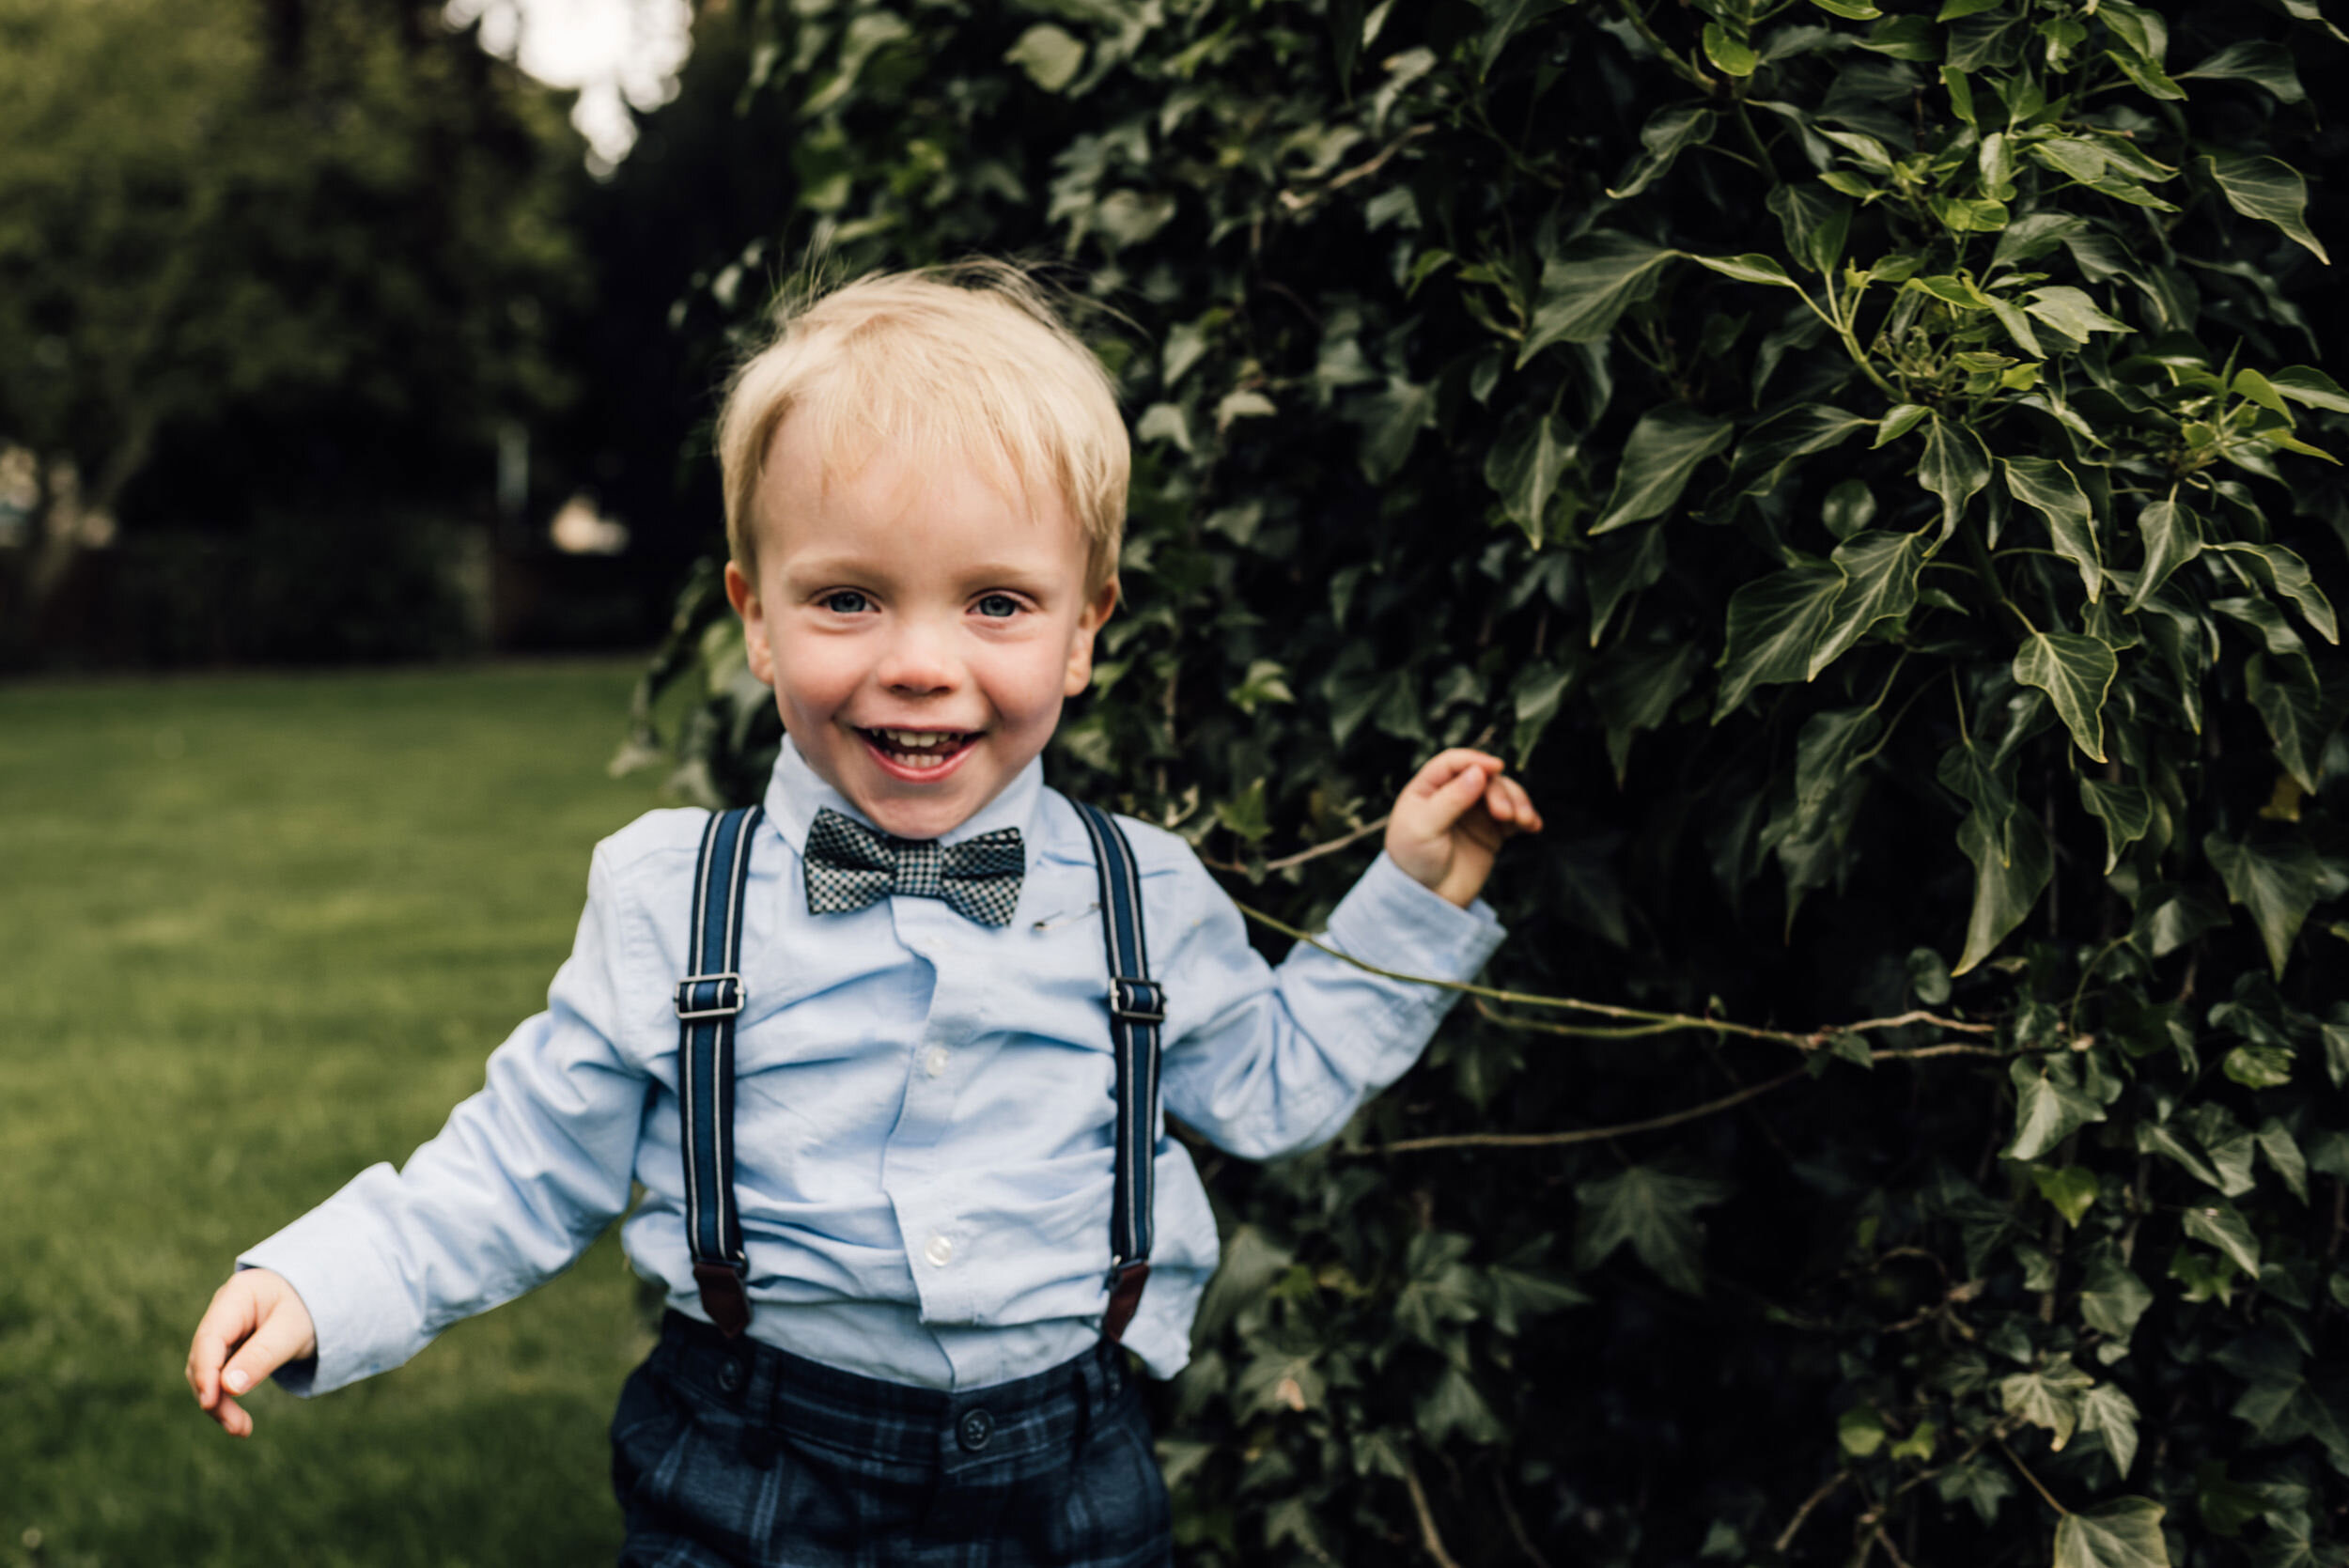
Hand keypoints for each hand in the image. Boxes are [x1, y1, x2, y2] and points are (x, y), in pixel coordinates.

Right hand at [187, 1268, 316, 1437]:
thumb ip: (263, 1355)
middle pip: (204, 1358)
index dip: (206, 1372)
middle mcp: (222, 1313)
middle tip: (237, 1428)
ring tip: (241, 1430)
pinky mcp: (227, 1349)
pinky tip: (239, 1420)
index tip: (210, 1403)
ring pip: (208, 1372)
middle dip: (214, 1396)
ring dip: (219, 1403)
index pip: (211, 1337)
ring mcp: (222, 1331)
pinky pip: (219, 1376)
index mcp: (236, 1296)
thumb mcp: (293, 1330)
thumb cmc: (307, 1308)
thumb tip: (229, 1387)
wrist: (319, 1301)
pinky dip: (226, 1397)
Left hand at [1384, 749, 1541, 908]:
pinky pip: (1514, 816)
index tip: (1496, 767)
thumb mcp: (1424, 828)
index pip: (1453, 762)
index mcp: (1427, 789)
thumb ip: (1451, 799)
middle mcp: (1452, 795)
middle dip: (1499, 791)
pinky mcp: (1492, 831)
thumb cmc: (1414, 861)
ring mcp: (1474, 812)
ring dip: (1518, 802)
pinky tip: (1533, 826)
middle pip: (1484, 778)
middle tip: (1504, 815)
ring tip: (1525, 822)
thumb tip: (1478, 772)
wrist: (1428, 900)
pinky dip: (1526, 817)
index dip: (1474, 760)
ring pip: (1503, 793)